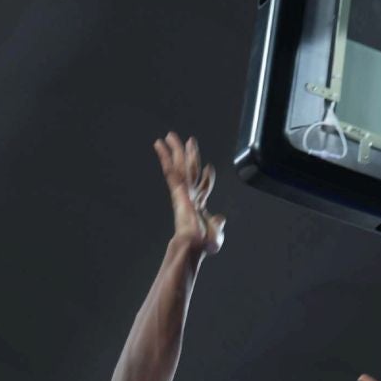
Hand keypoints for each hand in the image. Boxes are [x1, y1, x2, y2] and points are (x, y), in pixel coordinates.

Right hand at [154, 133, 224, 255]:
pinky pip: (171, 169)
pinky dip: (165, 157)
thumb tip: (221, 218)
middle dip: (190, 156)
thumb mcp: (216, 233)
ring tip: (170, 136)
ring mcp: (183, 191)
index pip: (204, 187)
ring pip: (180, 166)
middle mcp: (190, 195)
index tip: (210, 168)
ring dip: (176, 150)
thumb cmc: (202, 243)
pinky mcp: (177, 189)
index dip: (207, 178)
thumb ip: (217, 224)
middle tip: (190, 141)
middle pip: (190, 171)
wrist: (193, 244)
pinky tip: (159, 146)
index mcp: (199, 205)